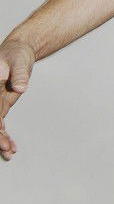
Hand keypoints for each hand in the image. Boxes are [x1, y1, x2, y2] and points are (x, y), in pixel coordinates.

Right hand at [0, 38, 35, 160]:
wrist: (19, 51)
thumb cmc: (16, 53)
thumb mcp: (19, 61)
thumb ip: (20, 74)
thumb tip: (21, 87)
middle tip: (5, 147)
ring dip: (0, 139)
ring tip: (9, 152)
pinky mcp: (1, 105)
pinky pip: (0, 123)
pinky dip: (4, 135)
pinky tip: (10, 147)